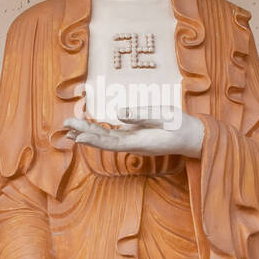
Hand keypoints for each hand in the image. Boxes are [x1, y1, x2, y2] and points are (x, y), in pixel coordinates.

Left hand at [63, 109, 203, 157]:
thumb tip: (118, 114)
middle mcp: (132, 144)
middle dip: (84, 132)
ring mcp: (132, 141)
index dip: (94, 140)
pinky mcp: (134, 136)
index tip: (78, 136)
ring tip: (70, 128)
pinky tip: (88, 127)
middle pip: (103, 140)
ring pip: (106, 138)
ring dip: (88, 132)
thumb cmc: (180, 126)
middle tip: (66, 124)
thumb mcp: (163, 117)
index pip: (112, 143)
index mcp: (139, 142)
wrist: (192, 137)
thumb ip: (141, 116)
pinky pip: (112, 135)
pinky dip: (98, 130)